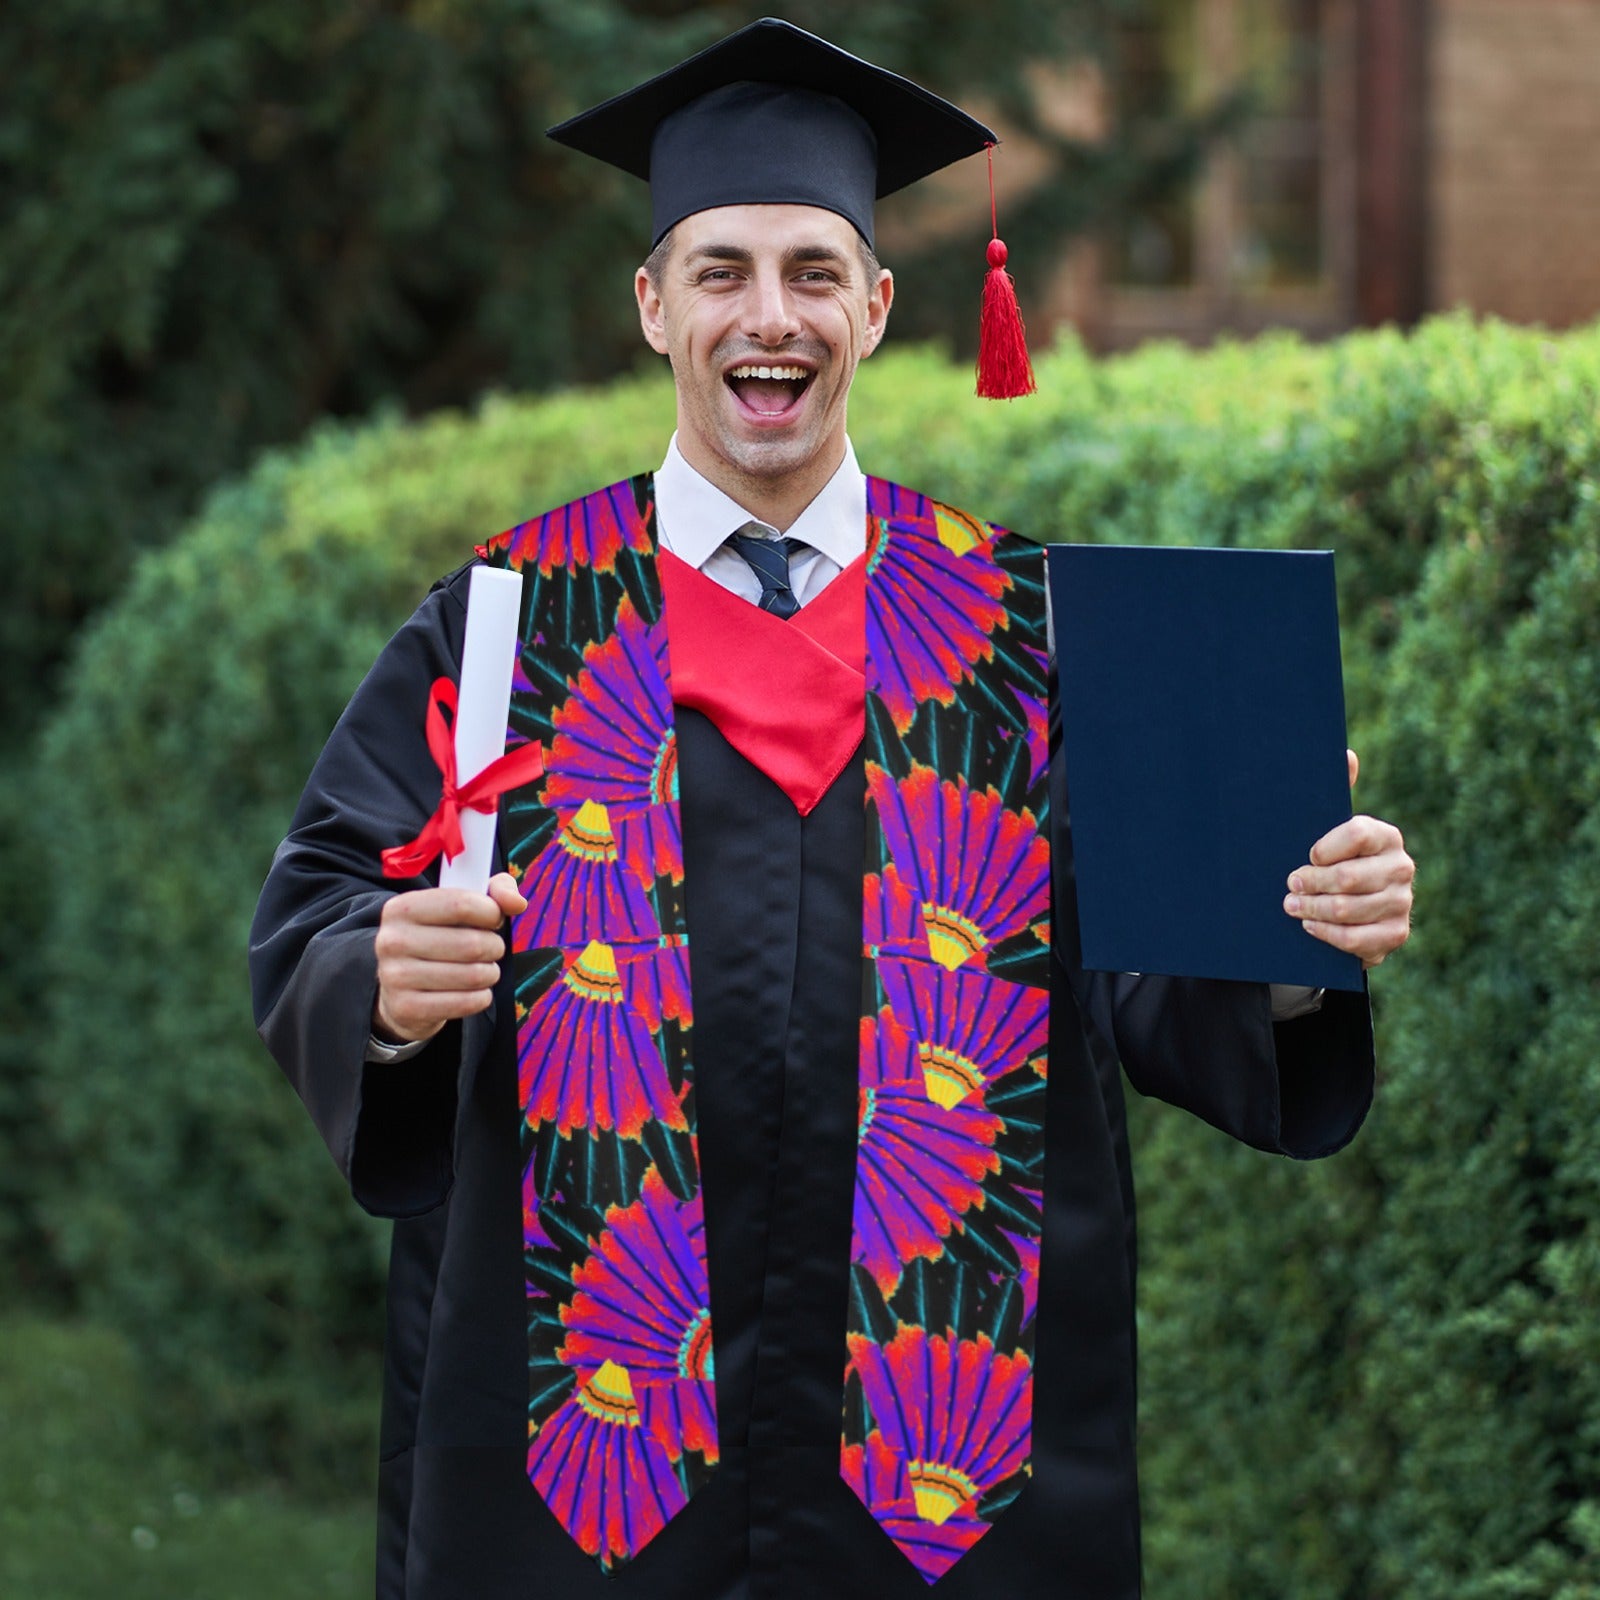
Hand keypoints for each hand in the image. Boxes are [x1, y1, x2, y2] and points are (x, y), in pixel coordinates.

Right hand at [372, 871, 527, 1043]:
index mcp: (402, 907)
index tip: (494, 919)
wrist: (401, 988)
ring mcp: (395, 976)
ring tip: (483, 970)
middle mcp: (392, 940)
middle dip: (494, 947)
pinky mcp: (405, 1008)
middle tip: (491, 949)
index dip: (491, 912)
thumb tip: (517, 903)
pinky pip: (465, 1003)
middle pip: (471, 944)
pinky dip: (481, 997)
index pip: (461, 904)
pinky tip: (474, 991)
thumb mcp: (462, 904)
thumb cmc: (440, 937)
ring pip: (472, 975)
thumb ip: (495, 891)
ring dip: (490, 973)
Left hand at [1283, 750, 1413, 967]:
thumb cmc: (1333, 860)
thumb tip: (1346, 754)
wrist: (1351, 908)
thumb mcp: (1329, 828)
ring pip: (1348, 909)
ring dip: (1312, 909)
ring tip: (1291, 906)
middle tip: (1289, 885)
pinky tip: (1310, 926)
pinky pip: (1356, 939)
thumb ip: (1336, 792)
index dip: (1325, 847)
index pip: (1356, 833)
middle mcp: (1401, 867)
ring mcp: (1402, 903)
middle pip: (1348, 877)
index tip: (1306, 855)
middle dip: (1310, 883)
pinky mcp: (1395, 934)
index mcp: (1386, 836)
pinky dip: (1327, 934)